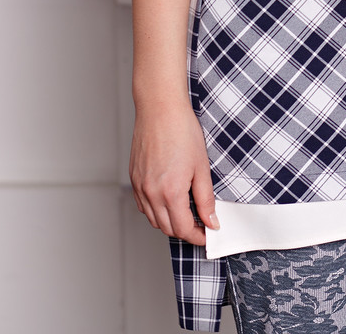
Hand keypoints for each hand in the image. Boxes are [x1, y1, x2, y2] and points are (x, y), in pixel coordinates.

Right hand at [130, 99, 218, 244]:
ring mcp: (139, 186)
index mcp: (170, 192)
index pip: (182, 229)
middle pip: (167, 228)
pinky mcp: (134, 178)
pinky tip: (167, 199)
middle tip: (200, 223)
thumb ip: (206, 199)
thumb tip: (211, 222)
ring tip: (185, 211)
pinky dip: (155, 210)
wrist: (160, 108)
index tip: (207, 234)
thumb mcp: (202, 166)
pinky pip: (143, 205)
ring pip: (153, 219)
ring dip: (169, 222)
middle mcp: (151, 193)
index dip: (197, 236)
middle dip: (184, 231)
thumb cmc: (182, 131)